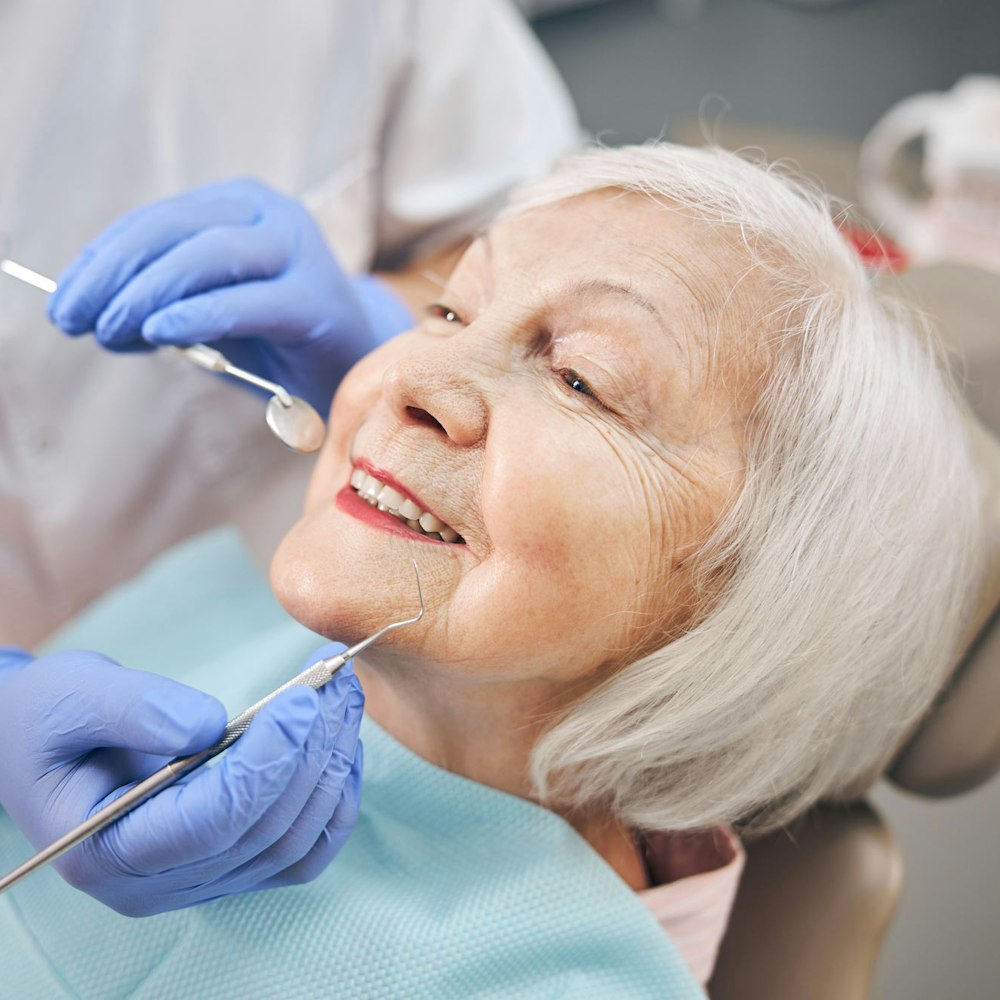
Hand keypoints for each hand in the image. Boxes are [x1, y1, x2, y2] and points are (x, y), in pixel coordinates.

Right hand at [0, 643, 362, 915]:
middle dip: (312, 751)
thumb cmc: (51, 719)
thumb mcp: (75, 697)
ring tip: (345, 698)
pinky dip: (334, 800)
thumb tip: (214, 725)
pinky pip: (301, 850)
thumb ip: (138, 708)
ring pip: (293, 842)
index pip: (213, 820)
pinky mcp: (228, 865)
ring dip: (332, 767)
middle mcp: (155, 884)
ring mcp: (198, 882)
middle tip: (337, 681)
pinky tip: (341, 744)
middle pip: (263, 830)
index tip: (303, 698)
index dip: (268, 760)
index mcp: (105, 850)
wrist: (45, 743)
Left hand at [47, 177, 412, 413]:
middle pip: (176, 232)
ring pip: (207, 257)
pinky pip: (248, 302)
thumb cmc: (278, 341)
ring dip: (146, 293)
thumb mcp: (212, 315)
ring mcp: (299, 252)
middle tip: (71, 317)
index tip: (63, 299)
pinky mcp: (316, 299)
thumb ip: (163, 306)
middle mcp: (272, 215)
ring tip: (106, 330)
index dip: (103, 257)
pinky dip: (200, 315)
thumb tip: (97, 315)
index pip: (157, 221)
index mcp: (241, 206)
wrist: (358, 369)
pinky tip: (159, 332)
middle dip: (115, 274)